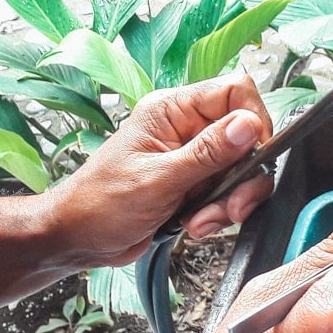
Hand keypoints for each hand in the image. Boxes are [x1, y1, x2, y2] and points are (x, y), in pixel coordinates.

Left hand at [46, 74, 273, 267]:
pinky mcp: (198, 184)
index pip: (234, 93)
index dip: (253, 121)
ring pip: (242, 171)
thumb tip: (249, 125)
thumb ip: (208, 153)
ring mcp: (194, 158)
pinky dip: (220, 213)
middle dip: (244, 178)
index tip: (253, 155)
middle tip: (232, 206)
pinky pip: (230, 193)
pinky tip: (197, 224)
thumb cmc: (100, 203)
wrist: (79, 240)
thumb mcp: (158, 179)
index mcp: (173, 111)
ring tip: (203, 221)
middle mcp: (188, 129)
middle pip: (247, 138)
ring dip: (230, 202)